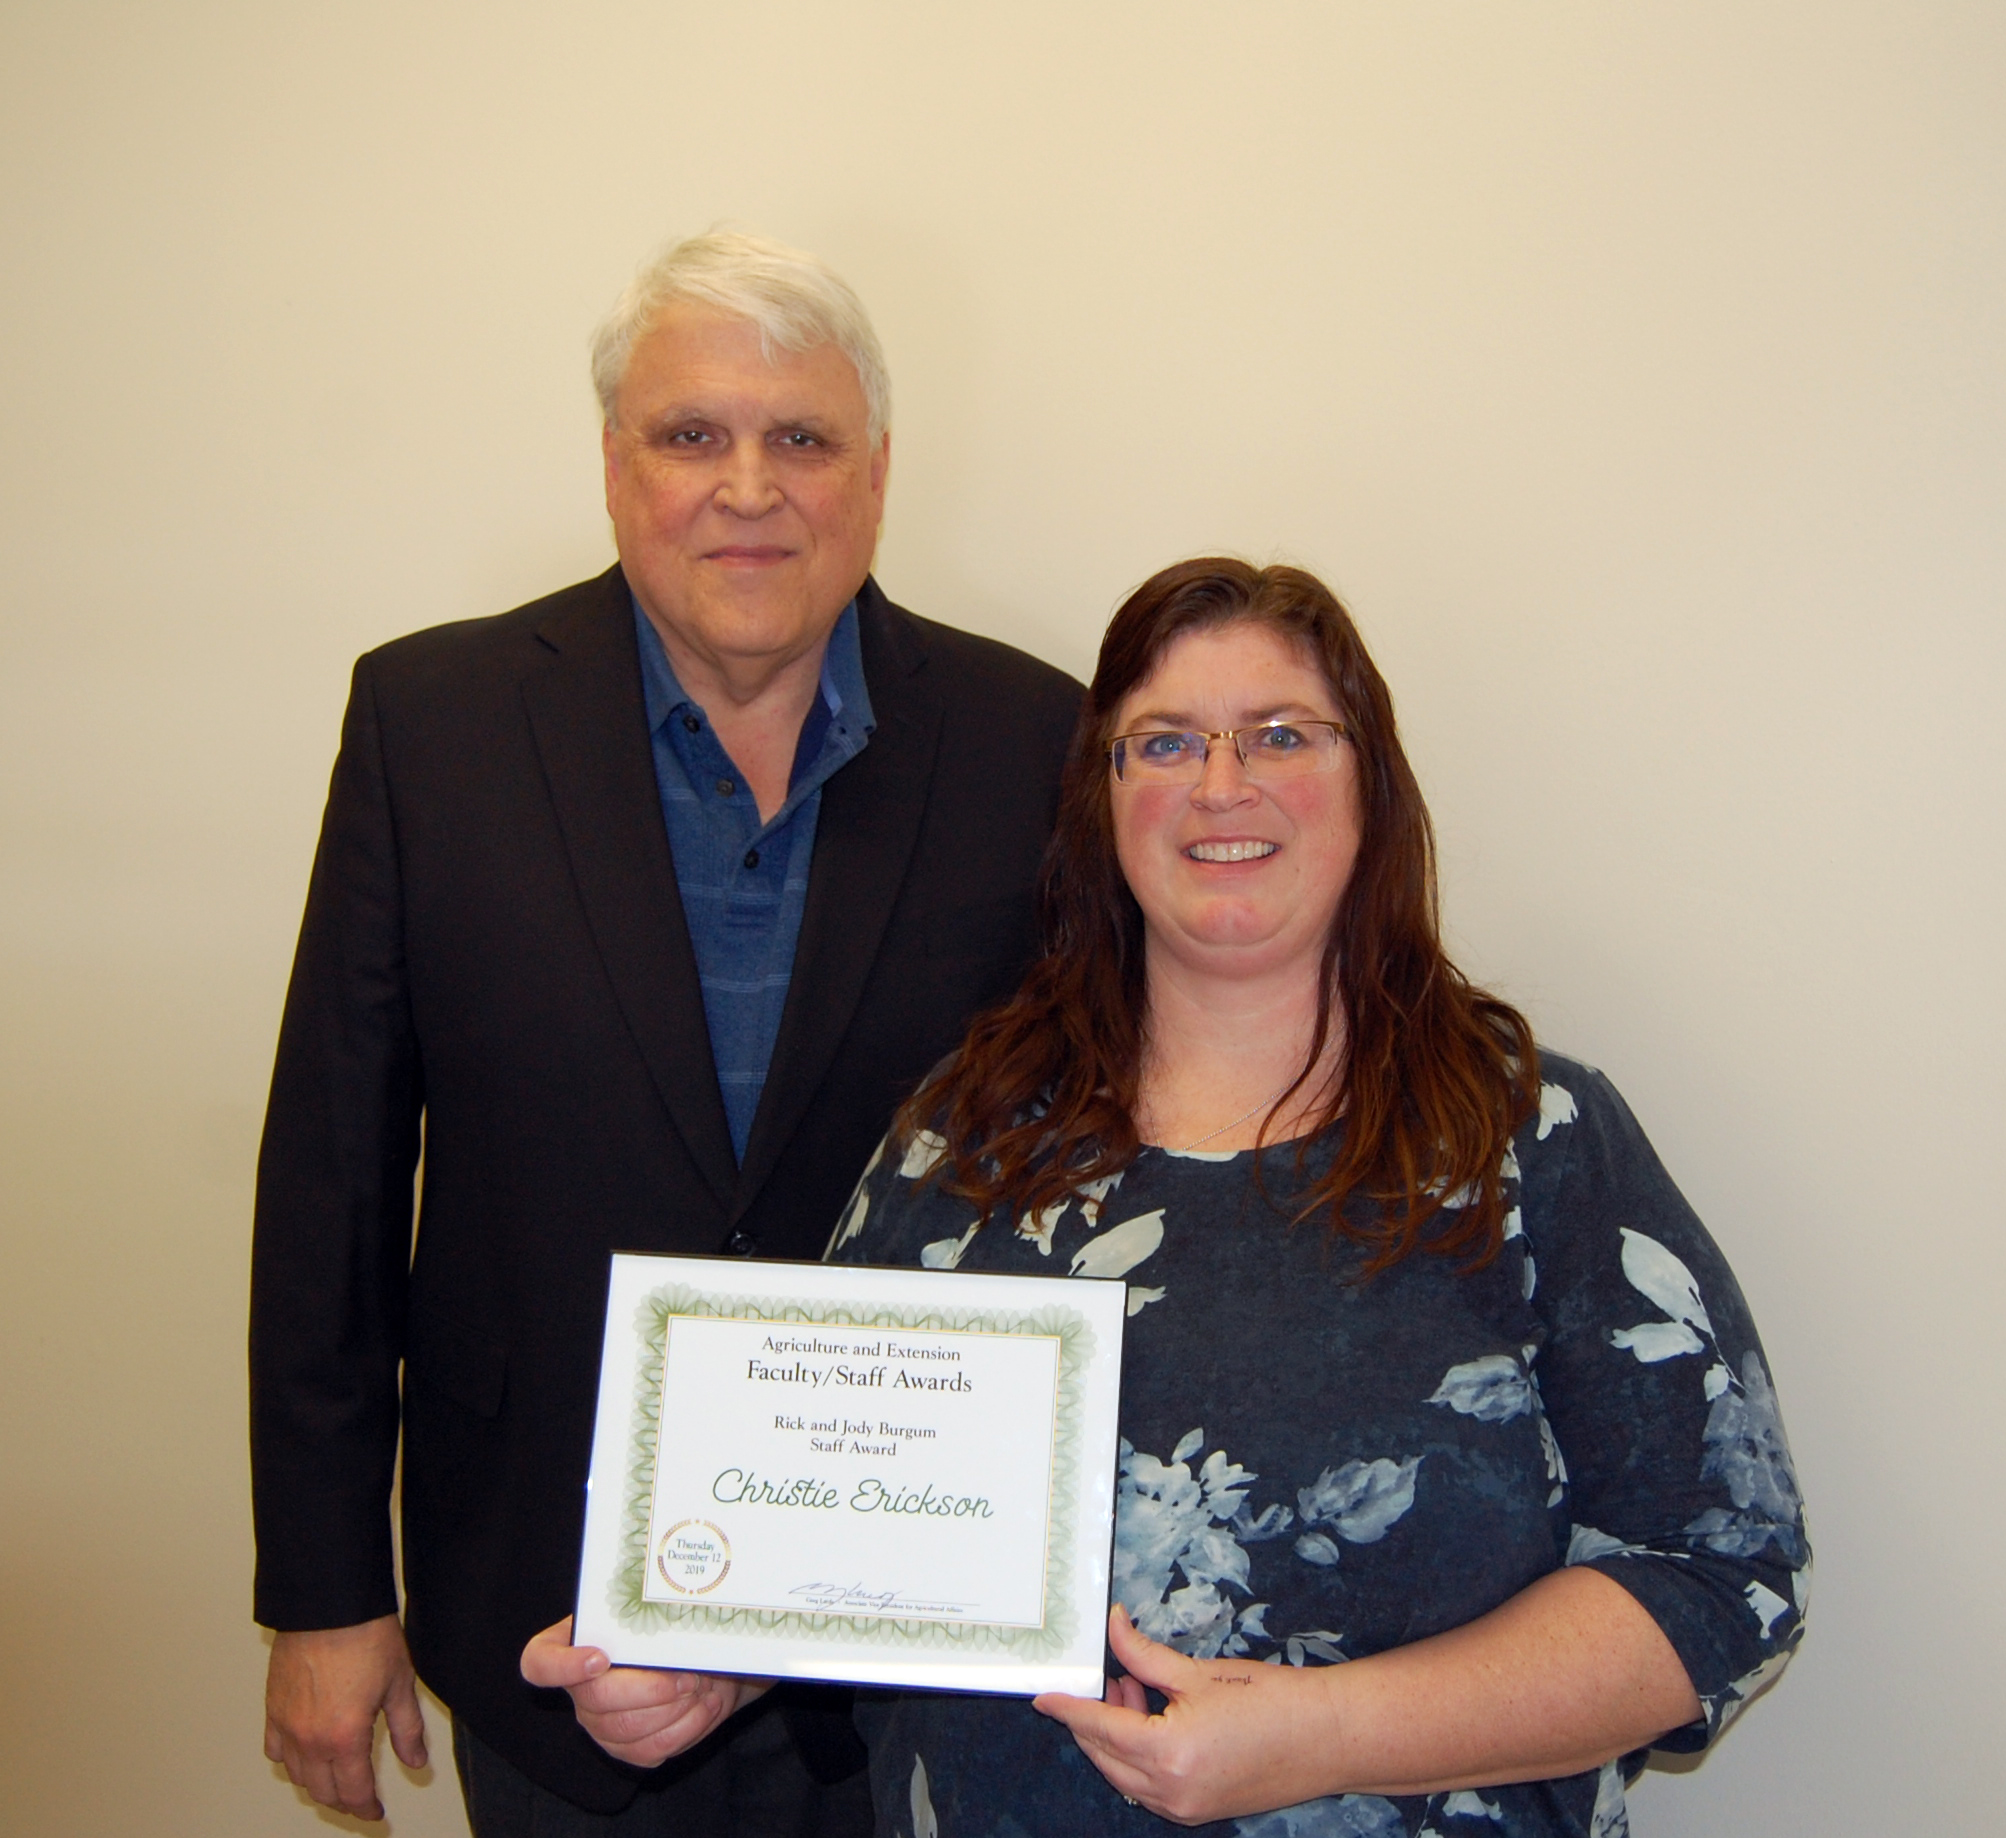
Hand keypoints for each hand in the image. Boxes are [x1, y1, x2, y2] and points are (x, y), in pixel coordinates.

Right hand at [264, 1614, 427, 1820]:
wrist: (329, 1603)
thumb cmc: (366, 1636)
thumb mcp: (399, 1684)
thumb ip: (406, 1730)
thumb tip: (414, 1763)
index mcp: (345, 1737)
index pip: (354, 1792)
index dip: (366, 1808)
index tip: (375, 1812)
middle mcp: (310, 1739)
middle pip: (323, 1790)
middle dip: (344, 1801)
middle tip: (359, 1800)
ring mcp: (287, 1725)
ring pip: (297, 1775)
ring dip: (317, 1785)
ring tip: (336, 1781)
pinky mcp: (272, 1708)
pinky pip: (275, 1750)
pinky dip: (289, 1761)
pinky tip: (303, 1756)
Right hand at [520, 1617, 771, 1767]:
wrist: (696, 1658)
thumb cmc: (666, 1626)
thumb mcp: (654, 1610)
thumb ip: (650, 1612)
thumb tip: (670, 1614)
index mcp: (570, 1646)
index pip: (540, 1663)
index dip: (562, 1666)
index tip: (601, 1658)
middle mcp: (577, 1690)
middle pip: (596, 1700)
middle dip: (649, 1689)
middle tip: (688, 1676)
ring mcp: (599, 1723)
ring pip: (627, 1728)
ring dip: (674, 1709)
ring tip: (703, 1686)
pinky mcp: (626, 1748)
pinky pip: (650, 1750)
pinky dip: (686, 1728)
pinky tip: (707, 1705)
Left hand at [1033, 1605, 1336, 1825]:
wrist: (1327, 1738)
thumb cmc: (1271, 1701)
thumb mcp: (1199, 1672)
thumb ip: (1145, 1655)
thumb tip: (1113, 1628)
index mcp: (1168, 1753)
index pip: (1098, 1728)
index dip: (1068, 1708)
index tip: (1043, 1696)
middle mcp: (1171, 1790)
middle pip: (1106, 1756)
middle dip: (1095, 1719)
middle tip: (1107, 1678)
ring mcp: (1185, 1808)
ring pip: (1125, 1776)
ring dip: (1119, 1737)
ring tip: (1137, 1691)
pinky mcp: (1199, 1811)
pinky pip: (1150, 1788)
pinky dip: (1141, 1757)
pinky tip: (1157, 1721)